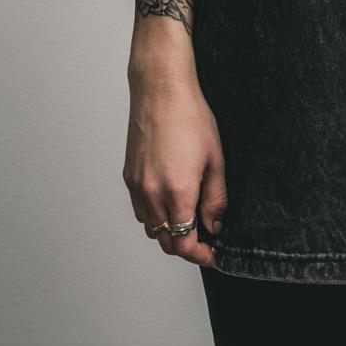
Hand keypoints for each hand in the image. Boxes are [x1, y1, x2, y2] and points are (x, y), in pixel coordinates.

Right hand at [123, 66, 227, 267]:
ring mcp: (137, 186)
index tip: (213, 254)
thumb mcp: (215, 158)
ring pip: (151, 228)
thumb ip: (216, 198)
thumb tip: (216, 225)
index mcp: (177, 191)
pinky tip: (170, 201)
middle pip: (166, 242)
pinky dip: (155, 216)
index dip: (200, 255)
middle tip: (206, 239)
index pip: (184, 243)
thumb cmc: (190, 117)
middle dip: (187, 246)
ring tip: (190, 217)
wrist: (161, 90)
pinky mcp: (128, 177)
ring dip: (170, 232)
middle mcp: (152, 194)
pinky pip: (140, 210)